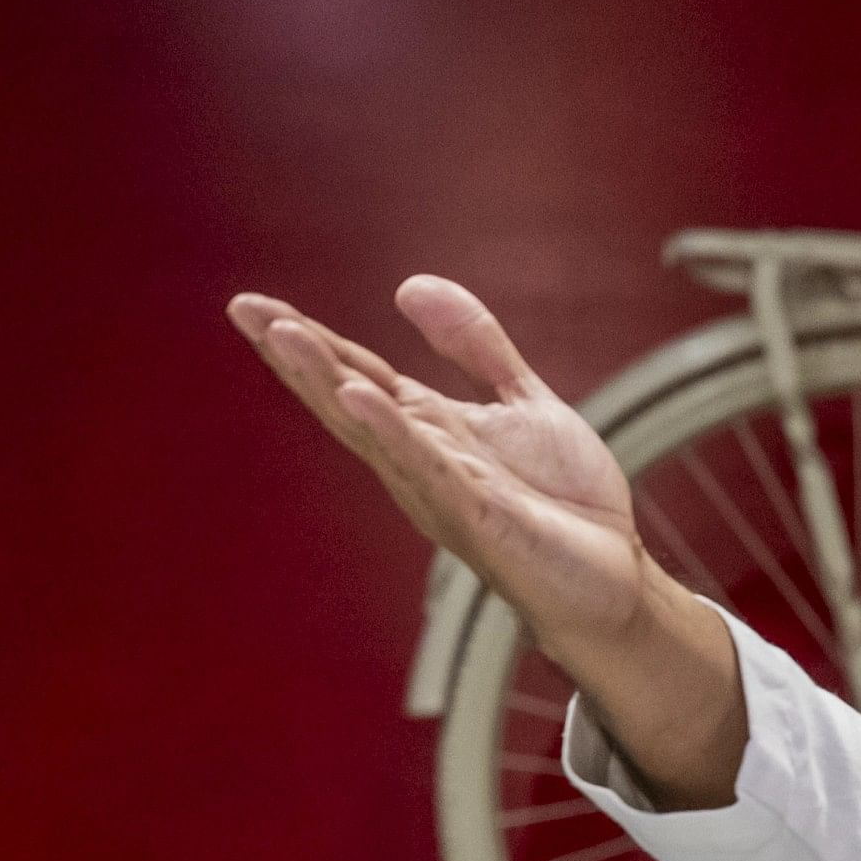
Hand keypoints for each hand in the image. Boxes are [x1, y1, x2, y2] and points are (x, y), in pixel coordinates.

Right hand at [230, 276, 743, 804]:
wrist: (615, 575)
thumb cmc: (562, 499)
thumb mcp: (521, 401)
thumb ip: (473, 346)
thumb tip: (408, 285)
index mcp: (428, 428)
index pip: (356, 374)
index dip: (308, 339)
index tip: (250, 304)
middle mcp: (421, 459)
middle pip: (347, 398)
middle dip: (298, 355)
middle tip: (246, 310)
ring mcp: (443, 489)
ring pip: (375, 430)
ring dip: (329, 383)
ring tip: (284, 336)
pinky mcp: (480, 516)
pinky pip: (431, 469)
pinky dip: (396, 435)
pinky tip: (362, 399)